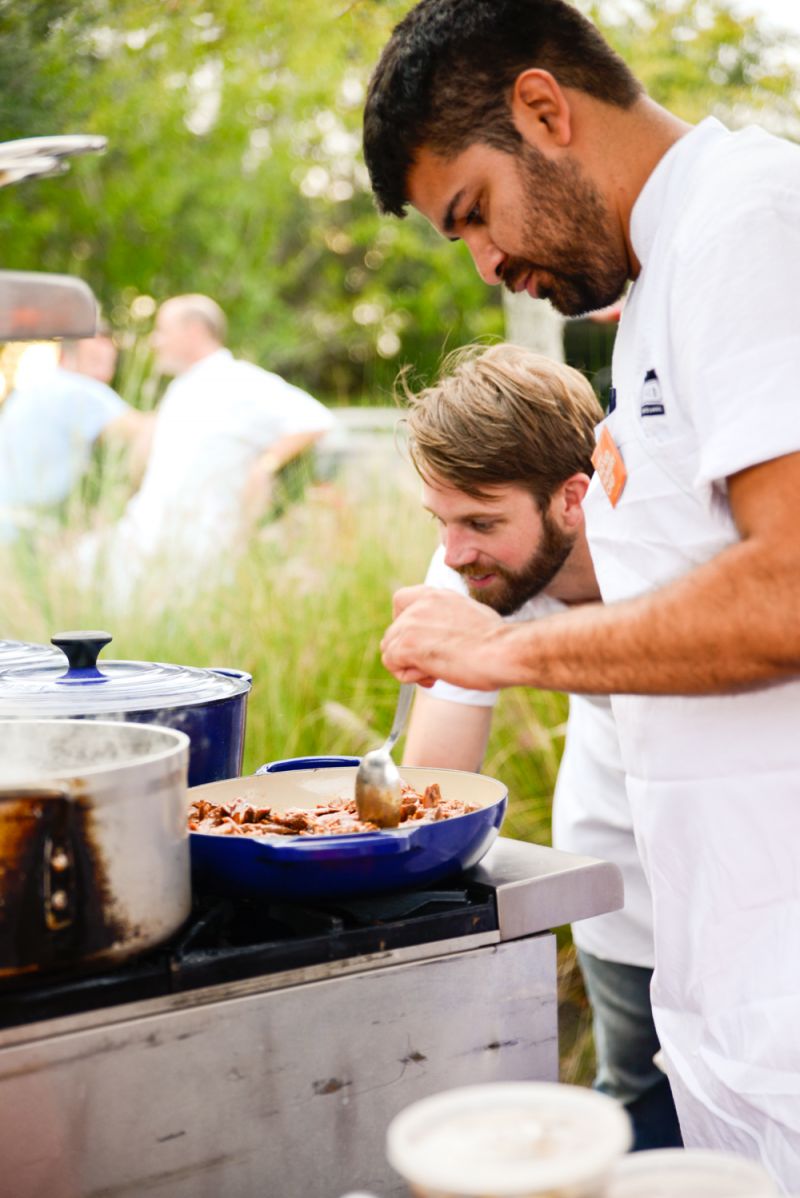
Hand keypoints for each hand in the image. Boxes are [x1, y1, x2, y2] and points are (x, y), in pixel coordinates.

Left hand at [381, 585, 505, 689]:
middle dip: (409, 653)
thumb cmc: (497, 640)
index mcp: (436, 595)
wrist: (503, 650)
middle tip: (435, 666)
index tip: (418, 638)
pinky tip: (433, 677)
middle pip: (393, 632)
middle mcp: (420, 605)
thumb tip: (445, 633)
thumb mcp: (470, 616)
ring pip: (389, 649)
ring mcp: (411, 623)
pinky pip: (392, 664)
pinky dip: (409, 676)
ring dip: (409, 666)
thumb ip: (449, 619)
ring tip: (436, 673)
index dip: (402, 622)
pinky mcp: (408, 645)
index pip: (400, 600)